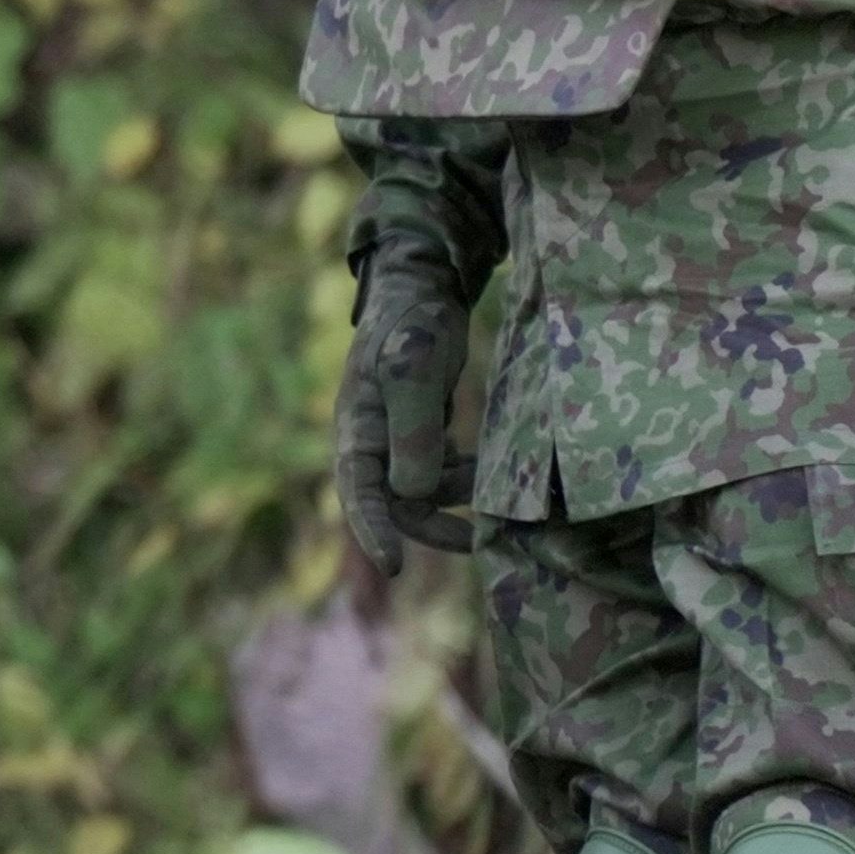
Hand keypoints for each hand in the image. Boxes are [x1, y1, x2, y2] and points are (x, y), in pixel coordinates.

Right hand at [334, 239, 478, 574]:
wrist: (422, 285)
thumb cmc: (413, 320)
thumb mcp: (414, 365)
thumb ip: (412, 427)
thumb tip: (410, 492)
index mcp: (357, 424)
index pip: (357, 490)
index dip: (372, 530)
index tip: (394, 568)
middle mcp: (370, 437)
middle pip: (390, 502)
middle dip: (429, 526)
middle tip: (478, 541)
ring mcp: (394, 435)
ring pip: (417, 491)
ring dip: (453, 501)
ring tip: (497, 495)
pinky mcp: (419, 429)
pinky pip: (436, 472)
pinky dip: (463, 481)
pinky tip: (491, 471)